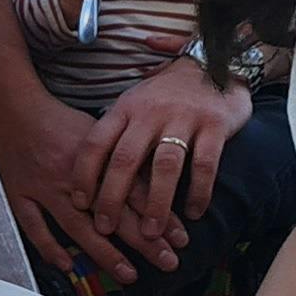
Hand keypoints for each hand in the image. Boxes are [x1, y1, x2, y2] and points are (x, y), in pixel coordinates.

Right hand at [0, 91, 176, 294]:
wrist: (12, 107)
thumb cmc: (58, 120)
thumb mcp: (99, 132)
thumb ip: (122, 159)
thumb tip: (153, 184)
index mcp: (96, 158)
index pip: (135, 192)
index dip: (160, 216)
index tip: (181, 238)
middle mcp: (73, 176)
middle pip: (114, 214)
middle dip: (144, 241)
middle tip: (168, 261)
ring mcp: (45, 187)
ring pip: (77, 225)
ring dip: (105, 252)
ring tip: (128, 273)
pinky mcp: (20, 194)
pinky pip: (33, 225)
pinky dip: (49, 246)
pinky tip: (67, 264)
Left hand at [86, 58, 245, 241]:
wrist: (216, 62)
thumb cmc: (168, 92)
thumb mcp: (135, 101)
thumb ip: (116, 129)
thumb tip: (83, 163)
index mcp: (125, 108)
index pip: (95, 142)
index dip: (84, 174)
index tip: (78, 202)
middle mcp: (150, 113)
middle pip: (125, 159)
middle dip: (112, 197)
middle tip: (106, 227)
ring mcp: (183, 118)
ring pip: (164, 166)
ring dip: (155, 203)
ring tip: (150, 232)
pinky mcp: (214, 126)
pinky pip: (204, 165)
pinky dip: (198, 192)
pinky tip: (193, 213)